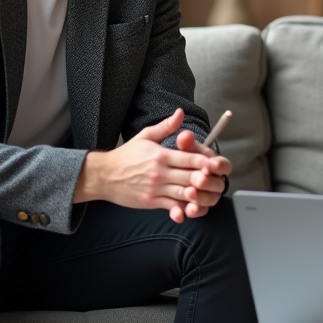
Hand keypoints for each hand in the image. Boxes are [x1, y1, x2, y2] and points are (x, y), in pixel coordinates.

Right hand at [74, 108, 232, 221]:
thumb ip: (166, 127)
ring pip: (183, 194)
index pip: (189, 158)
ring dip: (198, 196)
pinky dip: (183, 209)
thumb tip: (180, 113)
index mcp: (161, 155)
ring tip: (209, 196)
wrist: (104, 175)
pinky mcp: (151, 202)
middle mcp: (160, 172)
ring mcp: (156, 189)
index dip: (205, 162)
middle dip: (206, 180)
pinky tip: (191, 209)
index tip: (215, 164)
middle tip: (218, 182)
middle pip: (190, 177)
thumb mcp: (145, 136)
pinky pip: (171, 207)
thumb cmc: (126, 156)